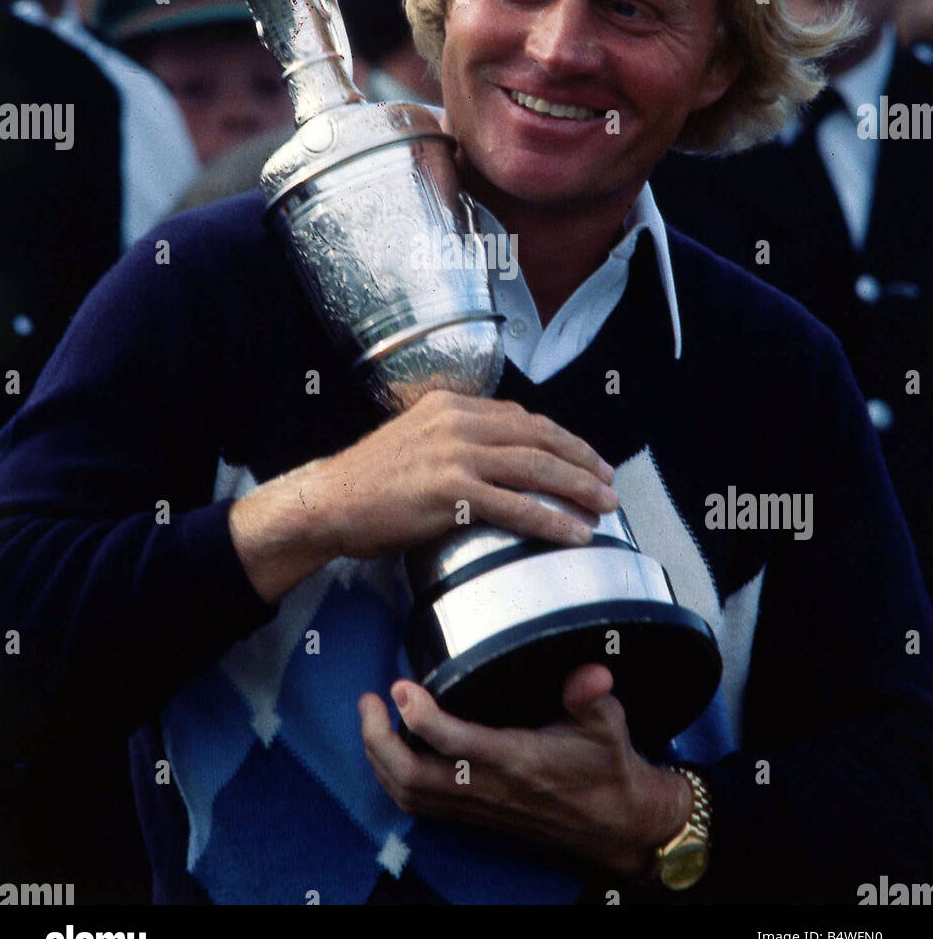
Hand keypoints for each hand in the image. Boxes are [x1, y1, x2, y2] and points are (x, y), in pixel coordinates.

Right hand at [230, 391, 618, 600]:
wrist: (330, 500)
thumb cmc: (371, 481)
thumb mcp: (418, 439)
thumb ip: (458, 439)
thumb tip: (499, 457)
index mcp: (452, 405)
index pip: (523, 417)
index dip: (563, 438)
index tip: (586, 458)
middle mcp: (458, 421)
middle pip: (539, 436)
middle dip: (582, 460)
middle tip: (609, 482)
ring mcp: (454, 454)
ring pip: (535, 466)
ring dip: (578, 487)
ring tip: (606, 505)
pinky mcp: (450, 491)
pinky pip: (515, 506)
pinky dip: (551, 520)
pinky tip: (574, 533)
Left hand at [358, 664, 691, 875]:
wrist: (616, 823)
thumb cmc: (607, 767)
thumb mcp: (608, 725)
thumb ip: (591, 696)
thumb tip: (590, 673)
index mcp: (517, 760)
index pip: (454, 743)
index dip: (419, 715)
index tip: (400, 685)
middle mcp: (489, 787)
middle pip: (412, 776)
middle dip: (377, 739)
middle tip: (368, 700)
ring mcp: (478, 805)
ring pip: (409, 794)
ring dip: (379, 759)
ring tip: (371, 719)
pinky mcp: (474, 814)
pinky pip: (419, 805)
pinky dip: (394, 779)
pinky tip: (391, 749)